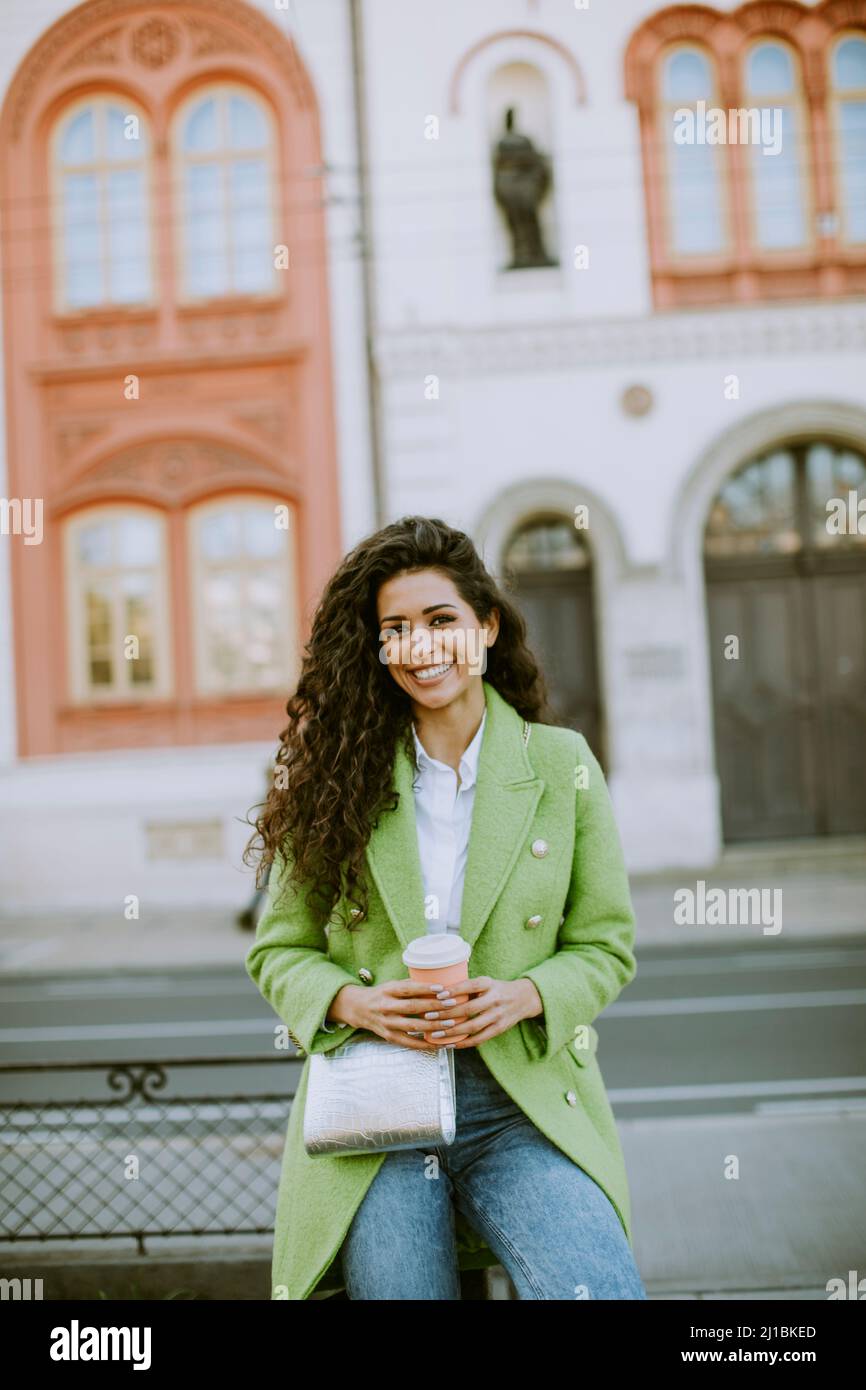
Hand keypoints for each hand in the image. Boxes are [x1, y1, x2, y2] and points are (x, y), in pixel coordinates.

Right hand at [337, 979, 465, 1050]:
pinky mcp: (390, 1037)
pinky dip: (427, 1044)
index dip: (425, 988)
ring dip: (434, 1026)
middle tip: (453, 1004)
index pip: (408, 988)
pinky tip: (442, 1043)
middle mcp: (386, 1007)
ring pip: (413, 1026)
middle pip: (413, 1007)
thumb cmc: (382, 994)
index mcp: (388, 990)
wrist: (358, 1009)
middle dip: (434, 1006)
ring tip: (451, 1023)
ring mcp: (388, 1024)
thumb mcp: (392, 985)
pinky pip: (411, 1043)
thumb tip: (439, 981)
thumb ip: (412, 985)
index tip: (442, 988)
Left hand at [425, 976, 542, 1048]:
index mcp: (488, 983)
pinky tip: (451, 1044)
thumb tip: (437, 992)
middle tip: (429, 1016)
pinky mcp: (500, 1029)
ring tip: (436, 1034)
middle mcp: (494, 999)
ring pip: (473, 1026)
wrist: (524, 998)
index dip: (454, 991)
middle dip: (447, 1014)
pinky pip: (480, 1038)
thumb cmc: (496, 989)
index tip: (438, 995)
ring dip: (452, 1032)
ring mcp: (498, 1015)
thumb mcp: (485, 982)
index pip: (470, 986)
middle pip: (469, 1009)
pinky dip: (464, 1042)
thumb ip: (466, 987)